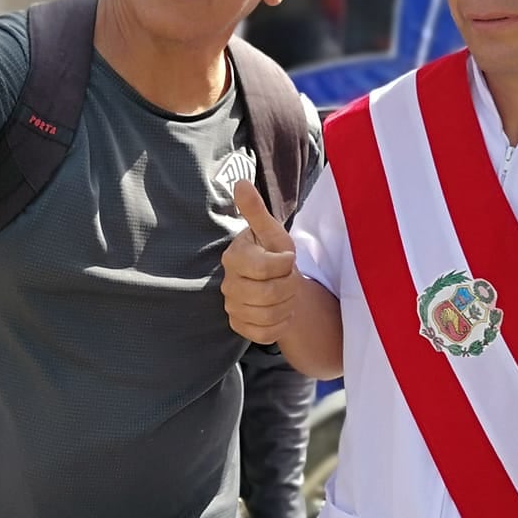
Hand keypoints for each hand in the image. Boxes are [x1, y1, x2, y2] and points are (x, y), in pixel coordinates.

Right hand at [222, 181, 297, 344]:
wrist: (276, 283)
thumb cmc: (274, 252)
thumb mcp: (271, 231)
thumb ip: (255, 210)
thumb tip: (241, 183)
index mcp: (234, 257)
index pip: (264, 268)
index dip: (284, 265)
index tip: (288, 258)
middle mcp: (228, 284)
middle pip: (268, 295)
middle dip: (288, 287)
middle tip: (290, 279)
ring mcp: (232, 307)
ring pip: (268, 315)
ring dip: (287, 306)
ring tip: (287, 294)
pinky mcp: (239, 326)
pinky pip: (265, 334)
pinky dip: (280, 325)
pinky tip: (281, 312)